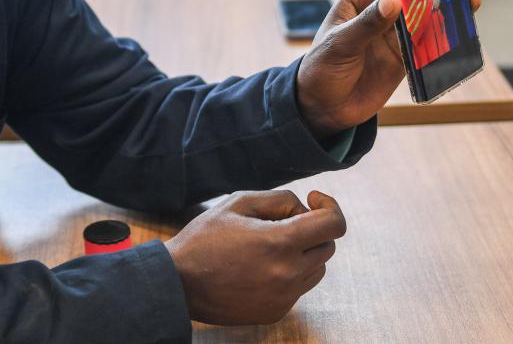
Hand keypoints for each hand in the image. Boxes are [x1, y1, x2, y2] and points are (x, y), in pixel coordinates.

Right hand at [165, 190, 344, 324]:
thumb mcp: (239, 202)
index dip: (330, 207)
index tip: (314, 200)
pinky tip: (259, 267)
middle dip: (311, 228)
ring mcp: (284, 297)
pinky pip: (298, 288)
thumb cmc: (205, 237)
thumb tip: (306, 209)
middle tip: (279, 222)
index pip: (334, 225)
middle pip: (327, 246)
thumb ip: (280, 199)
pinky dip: (288, 273)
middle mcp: (288, 273)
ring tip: (268, 245)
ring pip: (316, 268)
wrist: (178, 282)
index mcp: (280, 243)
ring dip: (303, 252)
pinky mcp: (276, 312)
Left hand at [296, 0, 482, 138]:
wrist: (324, 109)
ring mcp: (393, 33)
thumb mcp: (340, 43)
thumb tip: (394, 0)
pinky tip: (467, 15)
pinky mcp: (405, 56)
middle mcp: (377, 11)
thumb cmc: (320, 69)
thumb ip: (367, 24)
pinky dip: (450, 26)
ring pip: (426, 7)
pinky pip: (431, 37)